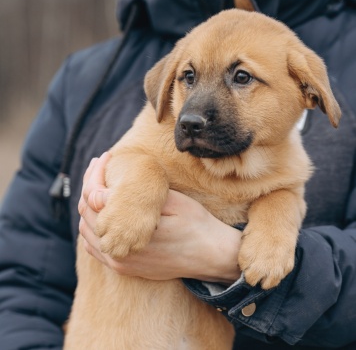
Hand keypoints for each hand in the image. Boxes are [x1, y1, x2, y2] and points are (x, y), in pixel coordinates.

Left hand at [78, 152, 241, 283]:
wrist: (210, 255)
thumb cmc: (195, 223)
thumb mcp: (172, 202)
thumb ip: (137, 198)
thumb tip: (103, 191)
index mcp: (129, 231)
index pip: (95, 200)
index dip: (96, 176)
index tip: (104, 159)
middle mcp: (119, 251)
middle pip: (87, 215)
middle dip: (89, 187)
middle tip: (98, 167)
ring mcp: (121, 262)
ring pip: (87, 233)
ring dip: (89, 208)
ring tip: (99, 186)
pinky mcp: (126, 268)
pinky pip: (96, 249)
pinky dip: (93, 229)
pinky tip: (102, 214)